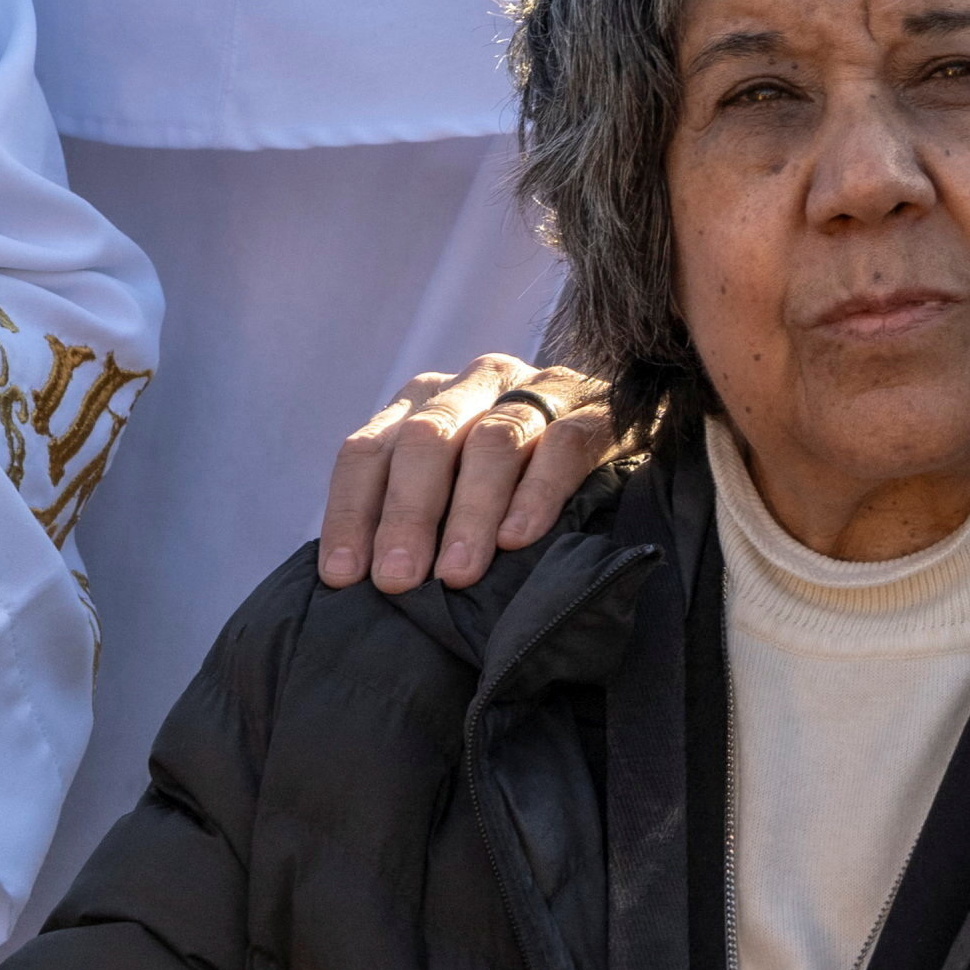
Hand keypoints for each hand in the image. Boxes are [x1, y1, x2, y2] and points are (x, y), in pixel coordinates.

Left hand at [322, 353, 617, 590]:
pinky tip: (519, 540)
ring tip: (457, 574)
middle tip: (398, 580)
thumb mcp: (455, 485)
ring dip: (470, 512)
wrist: (624, 431)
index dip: (352, 511)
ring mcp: (537, 389)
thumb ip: (414, 514)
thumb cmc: (518, 482)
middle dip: (407, 514)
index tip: (344, 576)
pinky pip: (564, 445)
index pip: (368, 450)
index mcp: (423, 400)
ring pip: (493, 442)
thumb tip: (361, 584)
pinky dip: (537, 493)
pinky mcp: (597, 408)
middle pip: (426, 440)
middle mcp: (473, 384)